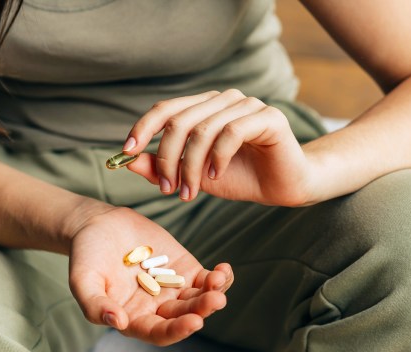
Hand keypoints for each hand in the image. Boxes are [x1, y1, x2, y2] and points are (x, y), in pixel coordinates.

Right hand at [68, 207, 233, 345]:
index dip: (177, 330)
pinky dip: (218, 278)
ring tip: (219, 281)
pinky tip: (224, 270)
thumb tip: (117, 322)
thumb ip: (95, 304)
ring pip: (198, 299)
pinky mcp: (184, 269)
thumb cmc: (86, 256)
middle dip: (201, 310)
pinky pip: (206, 279)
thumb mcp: (83, 282)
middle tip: (216, 300)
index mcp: (133, 319)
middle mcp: (156, 308)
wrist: (98, 226)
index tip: (194, 322)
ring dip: (213, 294)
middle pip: (184, 316)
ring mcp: (173, 288)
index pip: (158, 333)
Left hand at [123, 90, 319, 205]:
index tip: (126, 152)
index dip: (143, 128)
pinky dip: (218, 157)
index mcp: (204, 107)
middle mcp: (223, 100)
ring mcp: (247, 105)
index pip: (166, 109)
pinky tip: (216, 176)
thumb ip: (163, 167)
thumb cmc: (240, 177)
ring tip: (190, 192)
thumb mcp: (193, 176)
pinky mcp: (268, 116)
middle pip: (180, 121)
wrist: (283, 186)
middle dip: (168, 159)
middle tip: (168, 190)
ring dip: (191, 166)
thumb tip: (129, 161)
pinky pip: (231, 132)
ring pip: (203, 129)